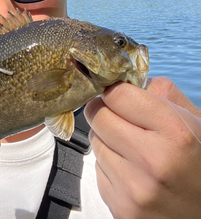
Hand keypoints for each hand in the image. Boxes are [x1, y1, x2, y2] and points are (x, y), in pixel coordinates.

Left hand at [84, 77, 200, 218]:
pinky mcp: (120, 208)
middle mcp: (152, 161)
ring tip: (132, 147)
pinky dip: (109, 165)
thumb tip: (124, 79)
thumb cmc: (199, 160)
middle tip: (119, 116)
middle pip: (98, 115)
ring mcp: (134, 188)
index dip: (115, 90)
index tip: (118, 94)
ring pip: (94, 141)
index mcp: (174, 132)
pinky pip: (97, 170)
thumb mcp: (194, 120)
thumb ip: (160, 92)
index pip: (117, 94)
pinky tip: (131, 170)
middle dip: (105, 110)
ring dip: (106, 139)